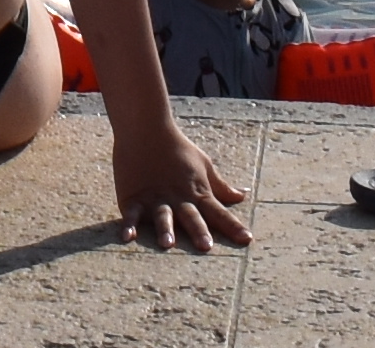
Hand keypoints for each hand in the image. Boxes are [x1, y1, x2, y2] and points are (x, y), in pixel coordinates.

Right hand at [109, 109, 251, 250]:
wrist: (146, 128)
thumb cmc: (178, 148)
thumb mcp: (205, 166)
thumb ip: (222, 186)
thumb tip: (243, 195)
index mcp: (197, 193)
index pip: (219, 212)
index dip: (233, 227)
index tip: (246, 240)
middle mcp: (178, 198)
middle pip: (191, 217)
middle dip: (199, 231)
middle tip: (206, 247)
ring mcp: (155, 198)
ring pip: (163, 216)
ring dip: (165, 229)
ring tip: (168, 243)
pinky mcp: (133, 198)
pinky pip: (131, 214)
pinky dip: (129, 225)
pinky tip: (128, 237)